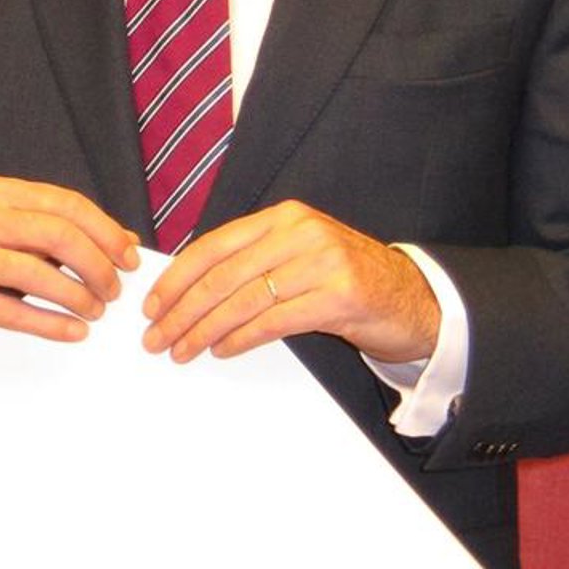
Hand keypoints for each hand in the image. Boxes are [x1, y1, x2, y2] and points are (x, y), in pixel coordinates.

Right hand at [0, 178, 139, 344]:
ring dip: (77, 297)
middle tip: (113, 290)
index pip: (65, 204)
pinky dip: (51, 324)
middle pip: (56, 235)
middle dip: (96, 265)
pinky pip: (12, 312)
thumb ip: (59, 230)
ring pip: (36, 274)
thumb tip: (124, 242)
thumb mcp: (7, 228)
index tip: (128, 258)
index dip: (105, 232)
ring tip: (95, 311)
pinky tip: (73, 331)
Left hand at [141, 201, 440, 365]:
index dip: (177, 277)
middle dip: (182, 310)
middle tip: (156, 338)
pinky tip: (221, 350)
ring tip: (181, 351)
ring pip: (244, 300)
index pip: (214, 246)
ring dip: (204, 330)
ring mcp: (323, 262)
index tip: (152, 304)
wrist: (416, 300)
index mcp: (285, 218)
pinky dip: (241, 338)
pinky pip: (275, 320)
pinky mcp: (340, 296)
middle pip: (223, 276)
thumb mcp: (301, 257)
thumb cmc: (348, 282)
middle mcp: (301, 232)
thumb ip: (255, 262)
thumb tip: (191, 290)